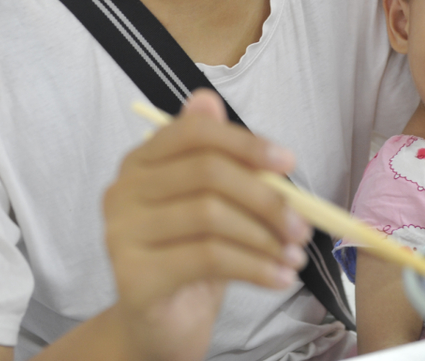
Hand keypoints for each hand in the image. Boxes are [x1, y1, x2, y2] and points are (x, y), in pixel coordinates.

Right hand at [102, 90, 311, 360]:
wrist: (162, 325)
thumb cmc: (191, 255)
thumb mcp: (213, 204)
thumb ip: (217, 158)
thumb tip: (208, 99)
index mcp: (141, 162)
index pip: (192, 132)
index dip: (245, 142)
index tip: (288, 162)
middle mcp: (122, 191)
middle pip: (206, 173)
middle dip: (265, 197)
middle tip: (302, 225)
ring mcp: (122, 234)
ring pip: (210, 216)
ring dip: (265, 237)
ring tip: (294, 256)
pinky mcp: (134, 276)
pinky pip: (208, 258)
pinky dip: (255, 266)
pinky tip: (279, 277)